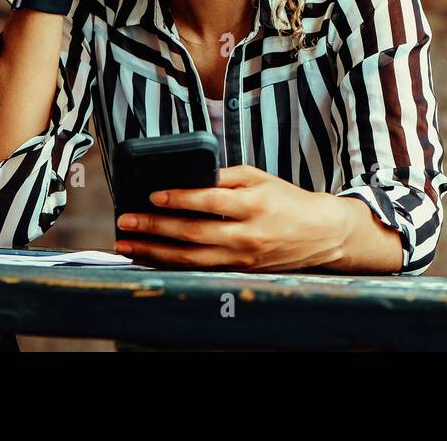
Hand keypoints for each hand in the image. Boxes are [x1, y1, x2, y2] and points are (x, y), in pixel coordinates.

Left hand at [114, 165, 351, 271]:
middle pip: (193, 234)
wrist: (319, 233)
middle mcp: (247, 235)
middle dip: (155, 228)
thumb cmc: (287, 201)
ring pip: (191, 259)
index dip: (180, 198)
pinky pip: (199, 268)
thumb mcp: (260, 178)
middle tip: (127, 221)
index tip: (153, 195)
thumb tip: (191, 176)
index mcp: (254, 205)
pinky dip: (172, 263)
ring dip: (155, 252)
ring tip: (128, 245)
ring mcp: (242, 258)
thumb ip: (226, 176)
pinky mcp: (238, 271)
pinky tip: (152, 256)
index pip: (210, 201)